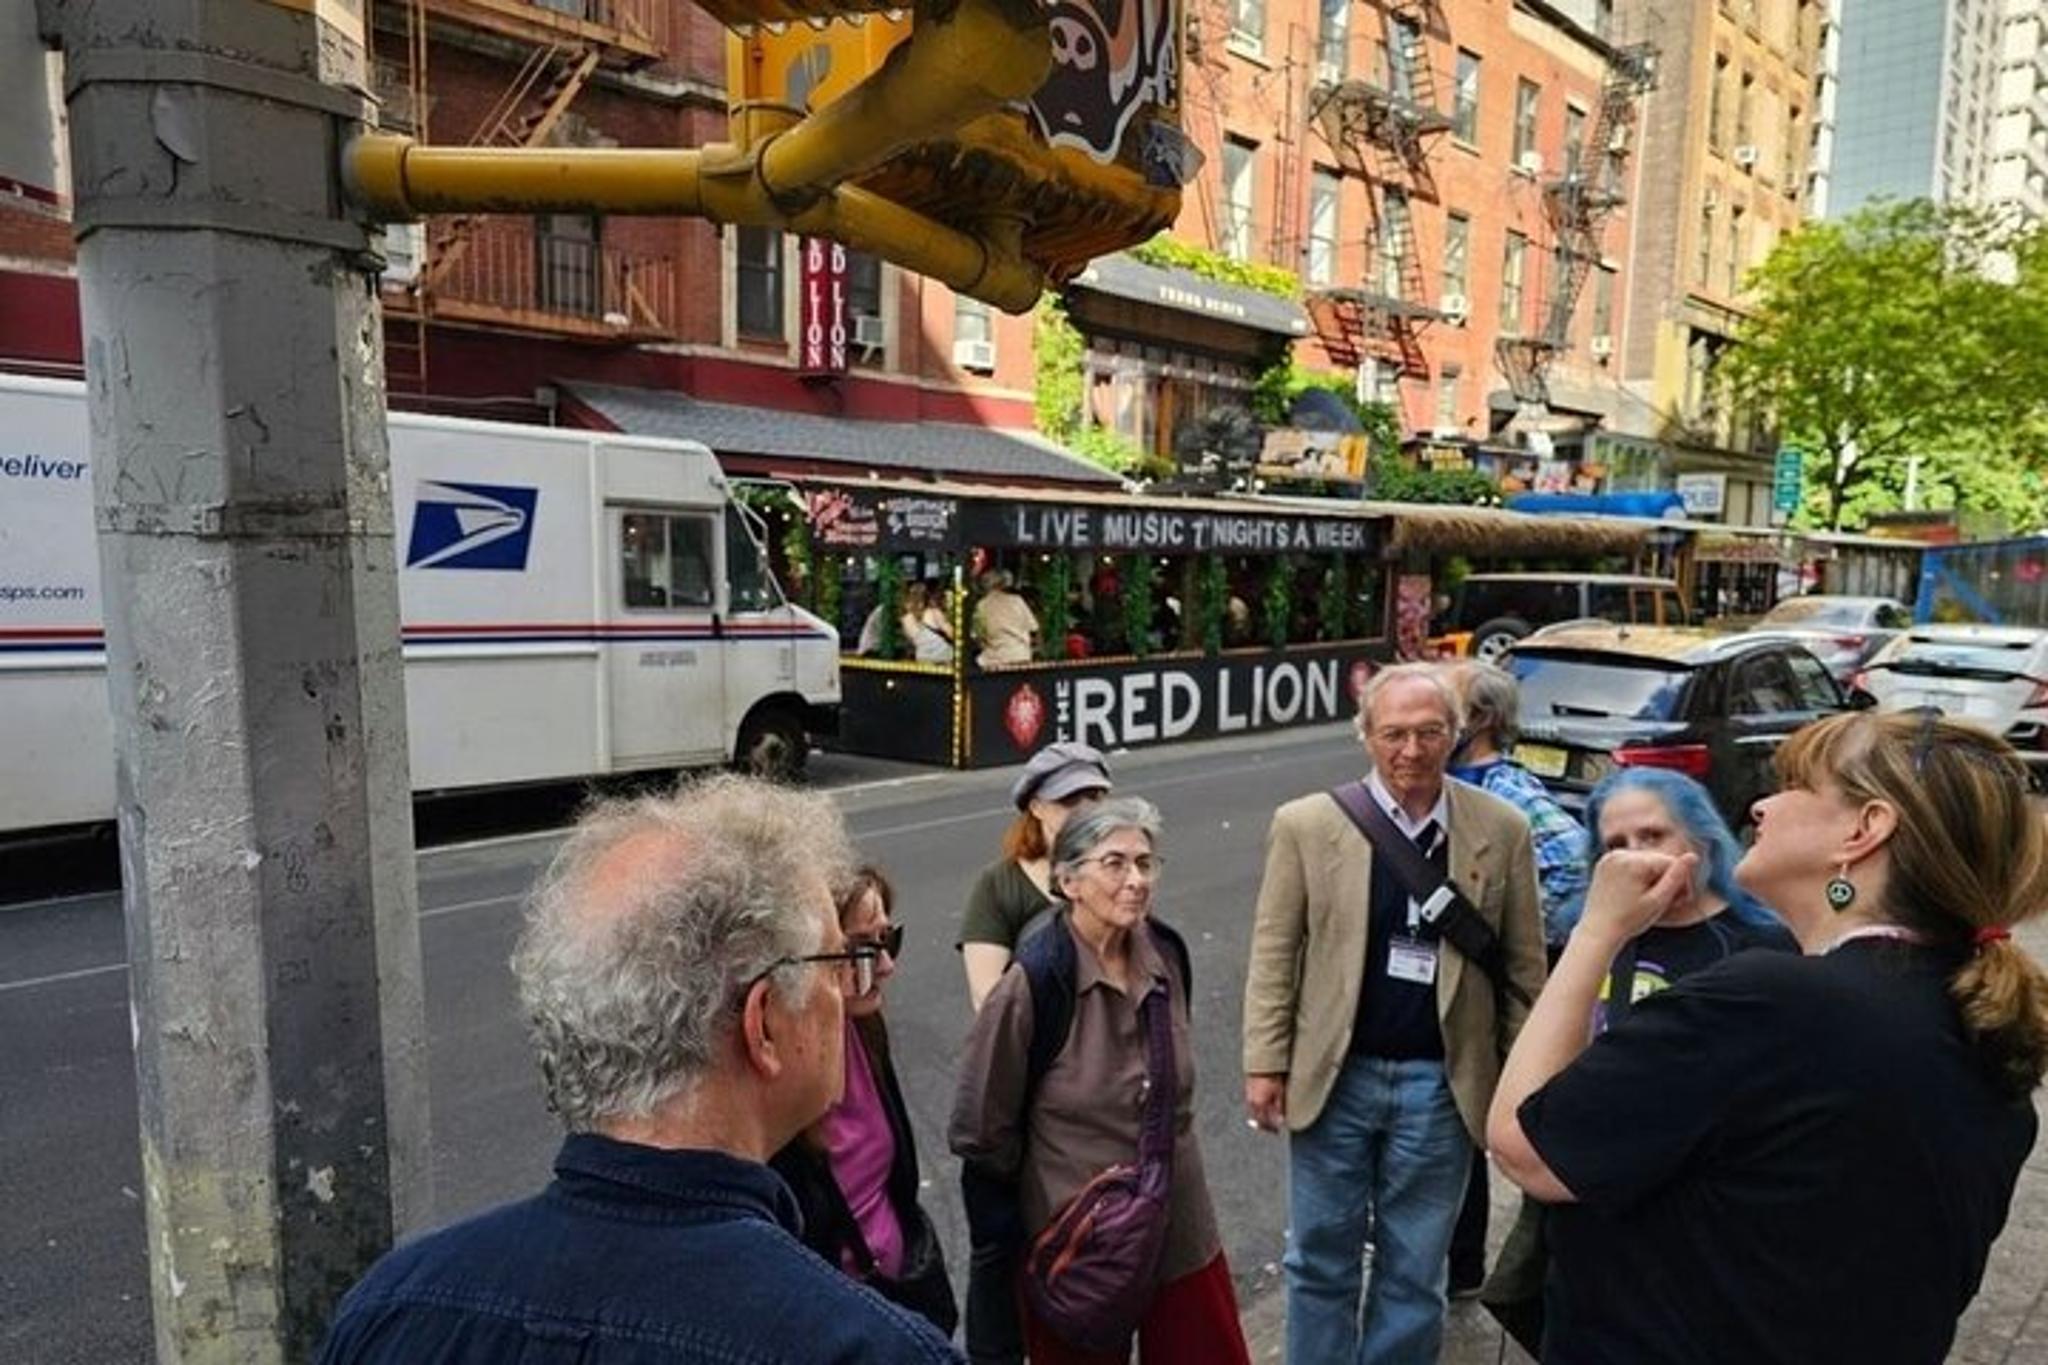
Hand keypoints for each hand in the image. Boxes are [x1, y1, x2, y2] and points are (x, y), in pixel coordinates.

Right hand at [1245, 1074, 1287, 1131]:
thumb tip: (1281, 1121)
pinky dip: (1256, 1109)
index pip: (1265, 1123)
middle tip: (1272, 1128)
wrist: (1262, 1063)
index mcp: (1261, 1104)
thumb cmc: (1273, 1076)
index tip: (1277, 1130)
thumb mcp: (1280, 1092)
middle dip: (1265, 1125)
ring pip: (1254, 1112)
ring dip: (1260, 1117)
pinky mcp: (1247, 1091)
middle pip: (1258, 1119)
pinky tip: (1262, 1107)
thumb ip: (1279, 1108)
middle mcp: (1252, 1103)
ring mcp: (1248, 1097)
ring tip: (1268, 1118)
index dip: (1271, 1128)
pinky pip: (1251, 1105)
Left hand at [1579, 850, 1698, 944]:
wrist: (1598, 931)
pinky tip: (1636, 892)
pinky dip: (1637, 874)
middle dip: (1666, 878)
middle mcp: (1620, 854)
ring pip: (1645, 861)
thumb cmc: (1629, 920)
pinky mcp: (1604, 863)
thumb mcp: (1658, 901)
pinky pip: (1630, 863)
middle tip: (1669, 902)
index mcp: (1634, 862)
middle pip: (1658, 860)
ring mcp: (1610, 857)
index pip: (1671, 862)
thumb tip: (1692, 856)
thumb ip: (1676, 878)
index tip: (1680, 901)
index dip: (1681, 882)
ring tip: (1651, 899)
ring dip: (1652, 876)